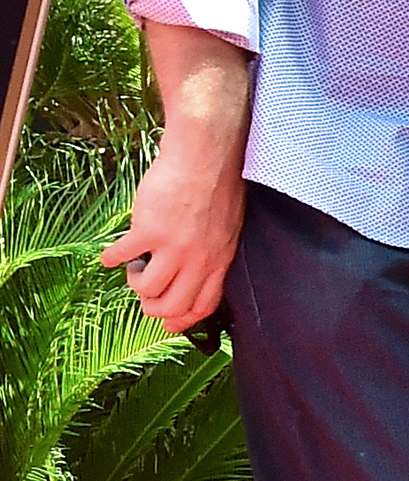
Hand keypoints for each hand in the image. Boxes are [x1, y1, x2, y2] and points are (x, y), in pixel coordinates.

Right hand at [102, 130, 245, 333]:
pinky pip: (121, 257)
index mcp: (220, 260)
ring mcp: (174, 247)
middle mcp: (199, 259)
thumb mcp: (228, 227)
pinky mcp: (149, 231)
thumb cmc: (218, 186)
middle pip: (173, 306)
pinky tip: (109, 255)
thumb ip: (213, 251)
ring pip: (147, 289)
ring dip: (135, 283)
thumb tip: (196, 270)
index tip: (169, 324)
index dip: (184, 320)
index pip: (204, 305)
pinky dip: (110, 259)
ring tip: (135, 266)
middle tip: (144, 293)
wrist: (205, 156)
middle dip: (153, 308)